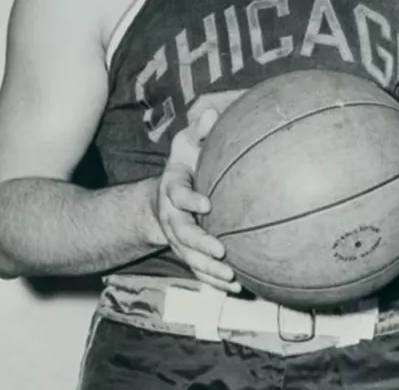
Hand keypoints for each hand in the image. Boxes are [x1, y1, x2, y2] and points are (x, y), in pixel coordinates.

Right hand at [156, 107, 240, 292]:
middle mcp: (171, 217)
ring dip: (208, 270)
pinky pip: (198, 270)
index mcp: (172, 188)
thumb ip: (198, 132)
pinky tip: (236, 287)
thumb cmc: (183, 166)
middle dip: (199, 244)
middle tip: (220, 251)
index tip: (208, 204)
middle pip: (181, 234)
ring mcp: (177, 238)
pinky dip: (213, 281)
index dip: (190, 201)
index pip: (178, 196)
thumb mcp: (185, 145)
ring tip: (231, 277)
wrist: (162, 197)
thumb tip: (212, 112)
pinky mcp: (186, 253)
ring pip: (189, 258)